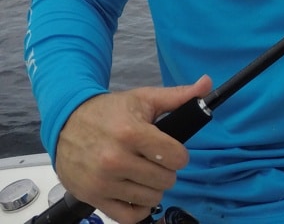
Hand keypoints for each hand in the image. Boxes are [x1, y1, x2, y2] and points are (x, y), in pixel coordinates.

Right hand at [54, 75, 211, 223]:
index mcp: (131, 133)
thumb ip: (178, 96)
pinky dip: (139, 209)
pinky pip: (128, 217)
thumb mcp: (144, 98)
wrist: (66, 123)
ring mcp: (102, 182)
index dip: (179, 154)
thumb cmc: (109, 111)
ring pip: (150, 198)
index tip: (172, 151)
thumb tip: (207, 84)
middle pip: (165, 179)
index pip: (175, 157)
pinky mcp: (93, 198)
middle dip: (166, 170)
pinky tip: (138, 193)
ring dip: (153, 188)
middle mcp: (115, 160)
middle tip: (156, 160)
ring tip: (145, 173)